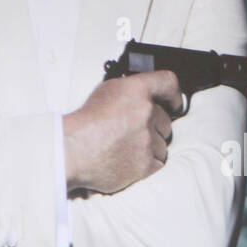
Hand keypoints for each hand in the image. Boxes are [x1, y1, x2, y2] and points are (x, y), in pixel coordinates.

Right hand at [63, 70, 182, 193]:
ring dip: (150, 145)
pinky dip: (147, 162)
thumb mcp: (106, 92)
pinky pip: (159, 161)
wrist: (71, 151)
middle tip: (133, 132)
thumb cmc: (84, 123)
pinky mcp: (146, 164)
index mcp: (136, 90)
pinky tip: (129, 159)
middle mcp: (146, 112)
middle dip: (154, 126)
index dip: (174, 94)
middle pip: (166, 120)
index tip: (174, 103)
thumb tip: (149, 95)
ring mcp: (147, 139)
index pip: (169, 83)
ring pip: (162, 143)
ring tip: (126, 147)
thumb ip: (132, 91)